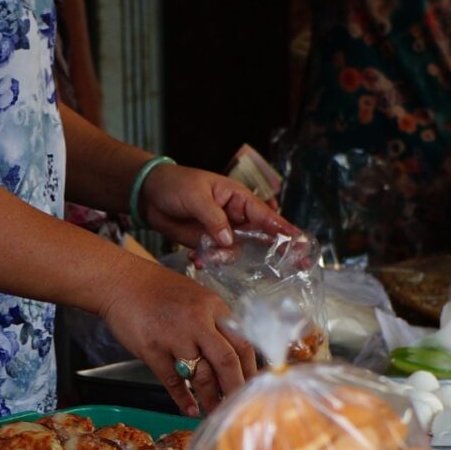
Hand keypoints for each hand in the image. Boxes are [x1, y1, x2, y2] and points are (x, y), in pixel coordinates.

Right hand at [100, 263, 259, 413]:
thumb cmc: (160, 291)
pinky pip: (172, 380)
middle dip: (235, 388)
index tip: (255, 387)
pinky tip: (190, 409)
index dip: (251, 370)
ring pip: (201, 374)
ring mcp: (173, 336)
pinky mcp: (151, 348)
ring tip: (215, 411)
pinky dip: (183, 398)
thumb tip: (236, 357)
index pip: (243, 343)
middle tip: (240, 406)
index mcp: (214, 308)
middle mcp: (197, 321)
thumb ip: (216, 324)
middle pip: (227, 361)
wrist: (121, 282)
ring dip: (210, 398)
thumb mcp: (197, 299)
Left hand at [138, 163, 303, 252]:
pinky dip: (208, 260)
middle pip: (263, 236)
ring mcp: (223, 232)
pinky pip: (218, 257)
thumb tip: (229, 240)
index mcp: (238, 199)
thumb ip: (214, 219)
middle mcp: (236, 217)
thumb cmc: (176, 184)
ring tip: (206, 255)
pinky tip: (196, 259)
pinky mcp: (209, 244)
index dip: (284, 229)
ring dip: (225, 257)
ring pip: (238, 251)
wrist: (149, 195)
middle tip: (298, 264)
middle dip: (278, 251)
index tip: (301, 242)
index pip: (266, 215)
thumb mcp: (196, 196)